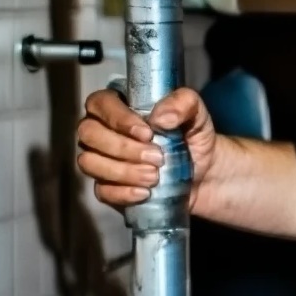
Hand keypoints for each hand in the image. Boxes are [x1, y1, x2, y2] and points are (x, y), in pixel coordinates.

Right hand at [77, 87, 217, 210]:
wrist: (207, 175)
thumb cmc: (195, 138)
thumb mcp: (197, 114)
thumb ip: (184, 102)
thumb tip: (159, 117)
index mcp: (120, 106)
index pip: (100, 103)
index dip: (118, 118)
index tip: (147, 133)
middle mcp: (104, 131)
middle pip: (88, 133)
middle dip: (122, 147)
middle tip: (156, 157)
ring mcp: (103, 160)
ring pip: (89, 162)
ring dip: (123, 171)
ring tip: (154, 176)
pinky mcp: (109, 188)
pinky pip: (101, 191)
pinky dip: (123, 193)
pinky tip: (145, 192)